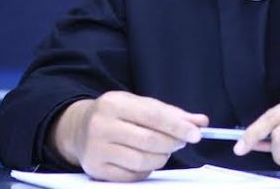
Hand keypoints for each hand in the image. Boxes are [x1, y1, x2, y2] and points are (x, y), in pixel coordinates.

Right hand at [49, 91, 208, 181]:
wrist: (79, 128)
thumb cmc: (118, 114)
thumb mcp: (140, 105)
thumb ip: (171, 113)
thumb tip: (201, 122)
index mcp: (115, 103)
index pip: (153, 116)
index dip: (177, 126)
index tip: (196, 134)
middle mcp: (102, 126)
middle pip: (149, 141)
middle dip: (172, 143)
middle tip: (182, 141)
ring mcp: (97, 150)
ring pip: (142, 161)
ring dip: (161, 158)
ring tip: (164, 149)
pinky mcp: (96, 170)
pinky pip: (132, 176)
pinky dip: (147, 170)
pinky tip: (147, 160)